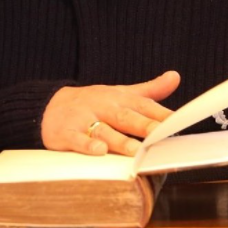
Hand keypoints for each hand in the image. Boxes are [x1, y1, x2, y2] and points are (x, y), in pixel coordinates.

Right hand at [42, 71, 180, 156]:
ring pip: (103, 129)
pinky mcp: (66, 133)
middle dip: (143, 125)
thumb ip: (150, 90)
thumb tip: (176, 76)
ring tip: (135, 150)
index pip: (143, 106)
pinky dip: (87, 145)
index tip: (177, 122)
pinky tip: (99, 151)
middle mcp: (103, 106)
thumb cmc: (93, 103)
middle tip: (159, 135)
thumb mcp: (122, 93)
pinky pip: (76, 139)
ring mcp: (84, 119)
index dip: (160, 114)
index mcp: (119, 99)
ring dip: (119, 140)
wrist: (50, 105)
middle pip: (125, 117)